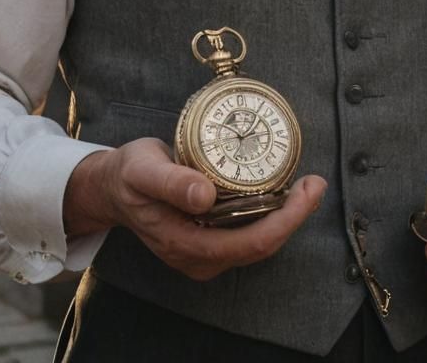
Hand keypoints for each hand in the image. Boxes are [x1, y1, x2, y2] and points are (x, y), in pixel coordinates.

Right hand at [63, 137, 326, 280]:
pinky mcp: (208, 241)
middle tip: (314, 182)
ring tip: (305, 186)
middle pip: (262, 247)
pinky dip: (269, 216)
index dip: (288, 220)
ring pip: (258, 243)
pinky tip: (281, 193)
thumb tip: (205, 196)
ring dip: (286, 218)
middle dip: (295, 217)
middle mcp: (199, 257)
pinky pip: (247, 235)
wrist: (112, 187)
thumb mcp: (144, 170)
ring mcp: (204, 253)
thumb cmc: (129, 175)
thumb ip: (171, 182)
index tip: (308, 188)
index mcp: (186, 245)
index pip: (252, 243)